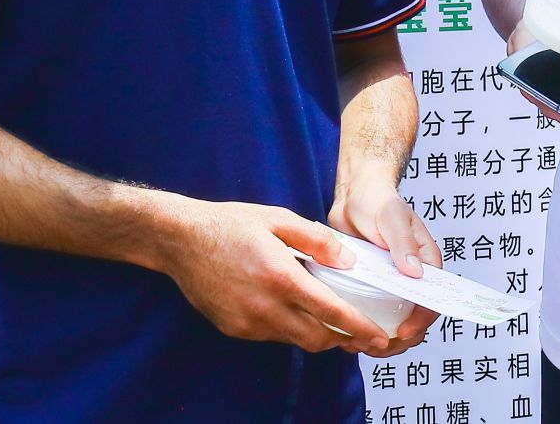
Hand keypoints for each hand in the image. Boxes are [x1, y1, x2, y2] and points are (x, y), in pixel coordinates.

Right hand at [157, 199, 392, 354]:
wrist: (180, 239)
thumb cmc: (229, 225)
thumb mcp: (278, 219)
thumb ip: (317, 240)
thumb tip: (348, 260)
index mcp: (281, 277)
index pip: (331, 313)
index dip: (359, 328)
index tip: (379, 338)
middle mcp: (265, 307)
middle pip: (317, 338)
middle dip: (343, 340)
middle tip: (362, 334)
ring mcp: (247, 323)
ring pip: (294, 340)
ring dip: (317, 335)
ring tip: (332, 320)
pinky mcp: (234, 329)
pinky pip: (272, 336)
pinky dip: (290, 328)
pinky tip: (294, 310)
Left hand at [328, 173, 441, 355]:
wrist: (352, 197)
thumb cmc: (377, 201)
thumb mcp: (391, 217)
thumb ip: (403, 243)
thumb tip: (415, 272)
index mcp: (425, 261)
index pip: (433, 299)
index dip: (421, 320)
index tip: (404, 331)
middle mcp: (410, 277)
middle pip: (415, 320)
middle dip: (400, 340)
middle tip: (377, 345)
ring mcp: (390, 285)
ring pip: (393, 324)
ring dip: (380, 340)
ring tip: (359, 343)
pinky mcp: (371, 288)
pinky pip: (372, 317)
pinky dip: (362, 329)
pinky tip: (347, 334)